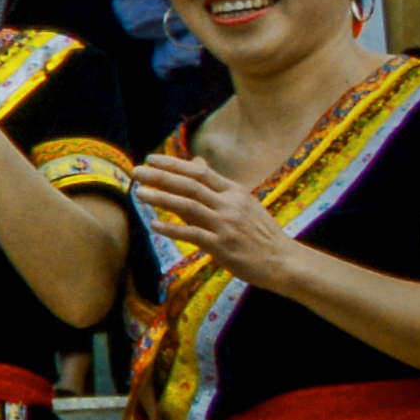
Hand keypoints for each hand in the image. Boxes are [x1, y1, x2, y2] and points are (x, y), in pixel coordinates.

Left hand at [130, 146, 295, 291]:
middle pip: (190, 185)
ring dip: (161, 199)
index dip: (173, 164)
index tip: (150, 158)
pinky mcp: (223, 246)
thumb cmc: (260, 232)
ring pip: (188, 206)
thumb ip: (216, 185)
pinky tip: (153, 226)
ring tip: (138, 193)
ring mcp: (227, 225)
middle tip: (135, 171)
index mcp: (235, 192)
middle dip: (160, 176)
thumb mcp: (242, 202)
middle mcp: (230, 205)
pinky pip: (193, 235)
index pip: (199, 173)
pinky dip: (172, 229)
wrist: (284, 261)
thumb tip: (196, 162)